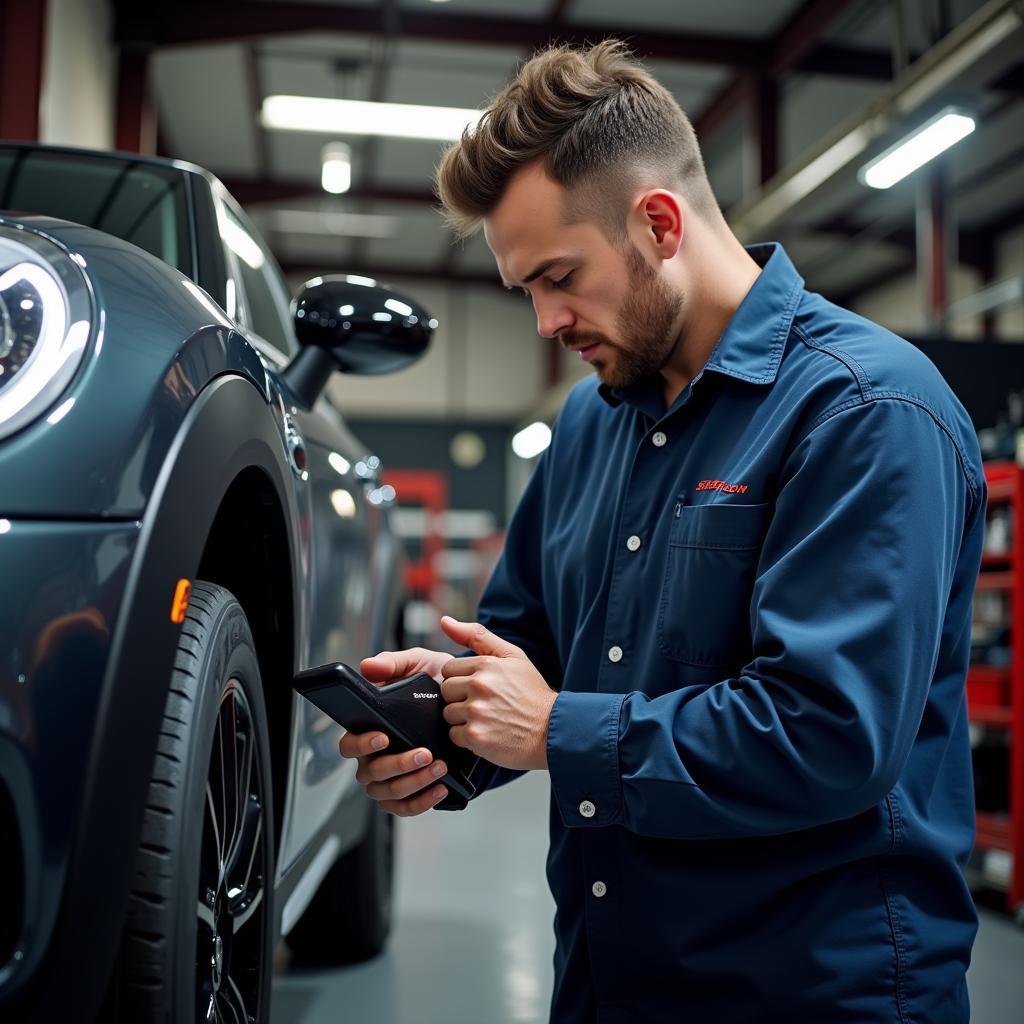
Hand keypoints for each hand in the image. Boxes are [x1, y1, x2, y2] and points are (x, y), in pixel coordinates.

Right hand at [338, 646, 453, 815]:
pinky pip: (407, 807)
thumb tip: (368, 667)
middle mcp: (375, 757)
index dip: (361, 744)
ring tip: (439, 767)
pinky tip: (440, 786)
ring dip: (413, 782)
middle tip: (424, 753)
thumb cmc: (434, 683)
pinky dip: (423, 800)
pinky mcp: (410, 793)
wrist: (467, 702)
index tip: (383, 736)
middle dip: (397, 765)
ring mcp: (390, 778)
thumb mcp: (418, 664)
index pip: (349, 744)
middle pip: (370, 773)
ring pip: (389, 792)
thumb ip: (393, 663)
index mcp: (369, 728)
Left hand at [439, 617, 556, 770]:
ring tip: (487, 719)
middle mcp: (480, 686)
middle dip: (460, 698)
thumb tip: (445, 621)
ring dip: (463, 718)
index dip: (462, 679)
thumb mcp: (512, 656)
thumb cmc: (532, 693)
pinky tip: (487, 733)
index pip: (449, 669)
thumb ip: (477, 636)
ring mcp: (477, 712)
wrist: (552, 730)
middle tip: (484, 704)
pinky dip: (467, 737)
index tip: (480, 688)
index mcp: (487, 665)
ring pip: (448, 713)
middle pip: (446, 691)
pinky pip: (454, 735)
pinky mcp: (476, 737)